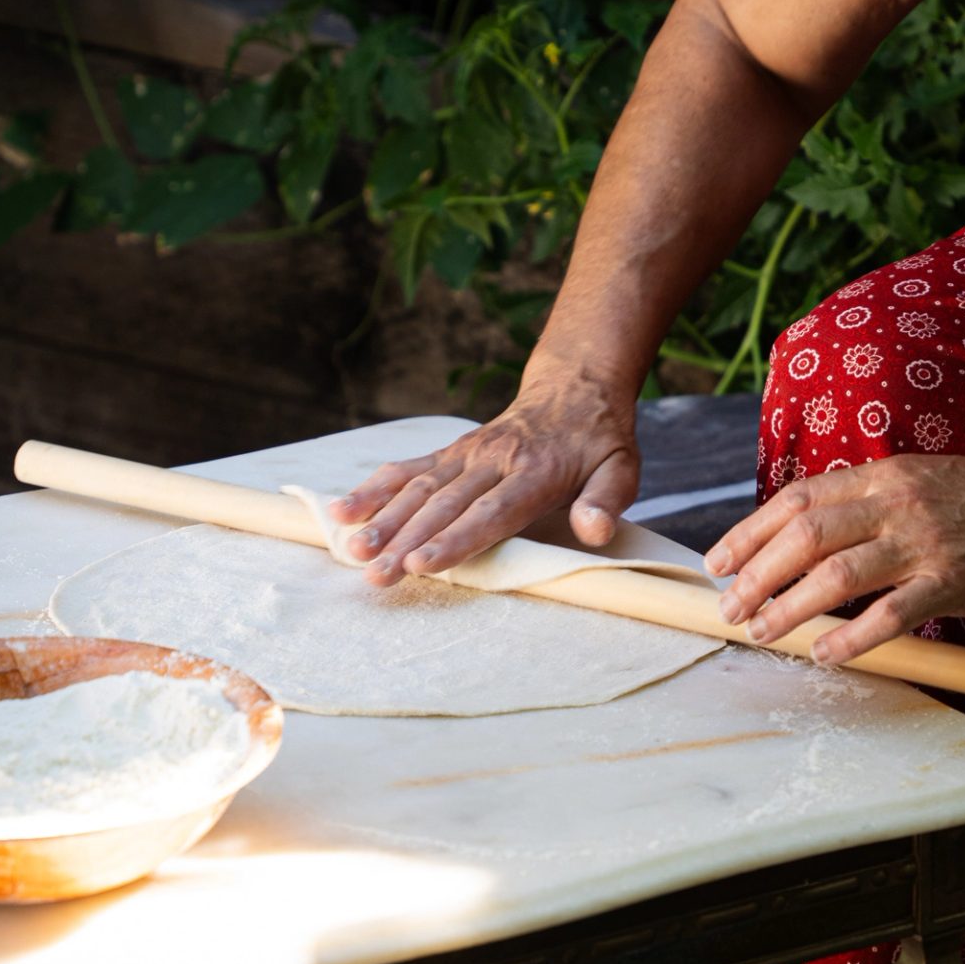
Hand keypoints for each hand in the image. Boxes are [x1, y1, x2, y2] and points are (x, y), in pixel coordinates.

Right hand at [331, 380, 639, 585]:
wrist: (574, 390)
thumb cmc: (598, 443)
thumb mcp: (622, 469)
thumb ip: (606, 501)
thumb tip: (592, 530)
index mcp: (536, 472)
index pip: (491, 511)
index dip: (455, 539)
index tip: (421, 563)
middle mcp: (494, 460)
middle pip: (444, 504)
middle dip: (405, 540)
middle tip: (374, 573)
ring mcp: (466, 454)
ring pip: (418, 487)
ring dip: (382, 519)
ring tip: (351, 550)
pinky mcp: (450, 452)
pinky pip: (407, 468)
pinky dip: (373, 489)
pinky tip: (343, 512)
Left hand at [704, 456, 964, 662]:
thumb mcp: (918, 483)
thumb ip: (866, 503)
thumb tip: (806, 537)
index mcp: (882, 475)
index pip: (798, 498)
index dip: (750, 530)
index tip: (718, 561)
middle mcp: (896, 502)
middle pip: (806, 534)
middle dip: (756, 572)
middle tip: (730, 606)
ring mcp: (924, 542)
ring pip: (837, 574)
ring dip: (789, 607)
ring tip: (761, 633)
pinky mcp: (953, 581)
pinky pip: (891, 613)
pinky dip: (851, 636)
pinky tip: (824, 655)